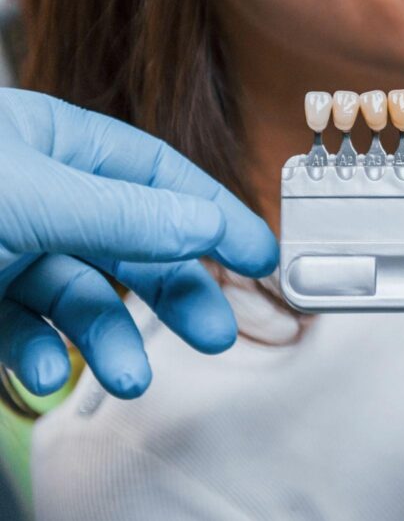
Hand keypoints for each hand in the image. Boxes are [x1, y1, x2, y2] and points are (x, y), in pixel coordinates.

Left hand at [0, 89, 277, 398]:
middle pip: (130, 242)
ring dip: (107, 340)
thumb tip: (210, 225)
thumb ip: (123, 215)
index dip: (214, 213)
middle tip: (216, 332)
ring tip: (126, 380)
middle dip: (173, 291)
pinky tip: (42, 374)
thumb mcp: (34, 200)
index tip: (261, 255)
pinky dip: (39, 356)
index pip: (157, 174)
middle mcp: (35, 190)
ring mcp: (4, 245)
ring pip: (78, 295)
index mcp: (52, 141)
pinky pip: (23, 329)